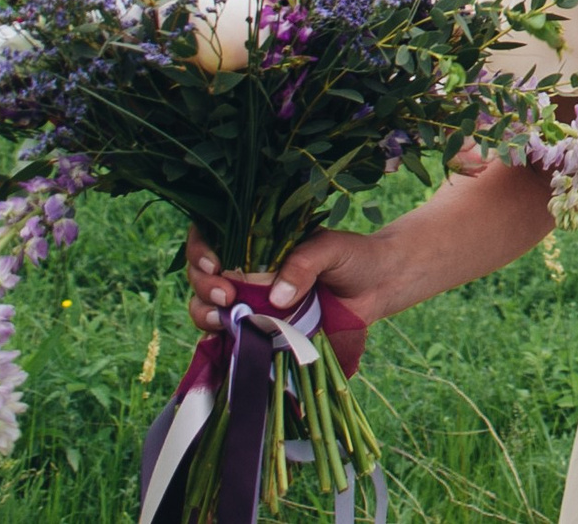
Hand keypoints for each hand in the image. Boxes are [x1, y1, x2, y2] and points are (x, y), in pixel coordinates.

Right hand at [184, 225, 389, 333]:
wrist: (377, 287)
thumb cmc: (354, 258)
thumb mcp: (331, 250)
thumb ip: (304, 264)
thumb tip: (277, 298)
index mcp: (258, 242)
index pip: (211, 237)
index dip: (200, 249)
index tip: (214, 263)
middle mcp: (246, 270)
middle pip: (202, 274)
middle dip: (203, 284)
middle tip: (225, 295)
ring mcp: (251, 301)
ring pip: (206, 305)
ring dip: (205, 313)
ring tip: (224, 317)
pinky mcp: (260, 328)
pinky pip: (229, 336)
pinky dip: (220, 340)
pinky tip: (225, 341)